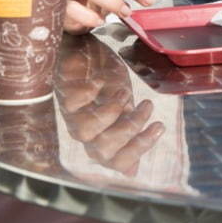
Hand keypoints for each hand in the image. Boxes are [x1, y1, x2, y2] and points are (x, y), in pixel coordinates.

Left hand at [56, 37, 163, 176]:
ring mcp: (71, 113)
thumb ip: (127, 132)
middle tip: (147, 106)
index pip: (117, 161)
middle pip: (103, 150)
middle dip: (129, 129)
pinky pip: (71, 103)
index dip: (138, 149)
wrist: (84, 49)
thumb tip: (132, 173)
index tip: (159, 126)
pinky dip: (90, 92)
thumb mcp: (123, 104)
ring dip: (110, 112)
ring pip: (85, 132)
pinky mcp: (62, 92)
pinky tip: (101, 80)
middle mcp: (85, 130)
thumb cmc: (105, 78)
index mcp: (102, 136)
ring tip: (124, 91)